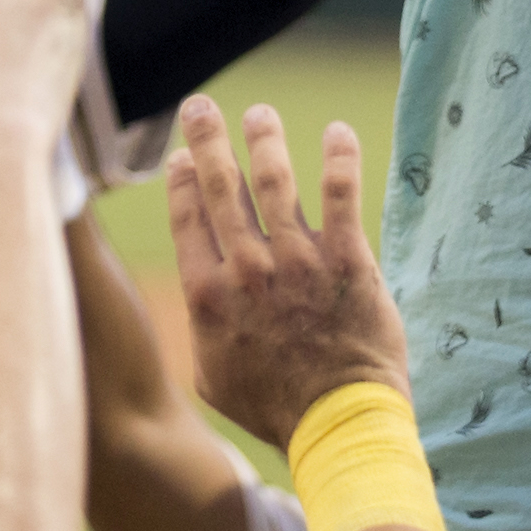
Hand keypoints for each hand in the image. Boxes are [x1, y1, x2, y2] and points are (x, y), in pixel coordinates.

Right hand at [165, 99, 406, 444]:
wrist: (336, 423)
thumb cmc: (273, 407)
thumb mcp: (211, 376)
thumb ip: (202, 329)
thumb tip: (200, 301)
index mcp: (209, 295)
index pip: (188, 218)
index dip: (184, 181)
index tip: (184, 158)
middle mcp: (246, 269)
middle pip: (220, 187)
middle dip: (207, 139)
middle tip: (200, 108)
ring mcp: (297, 260)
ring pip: (275, 180)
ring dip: (264, 139)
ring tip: (261, 115)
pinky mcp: (346, 258)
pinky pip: (340, 193)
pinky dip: (338, 157)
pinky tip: (337, 131)